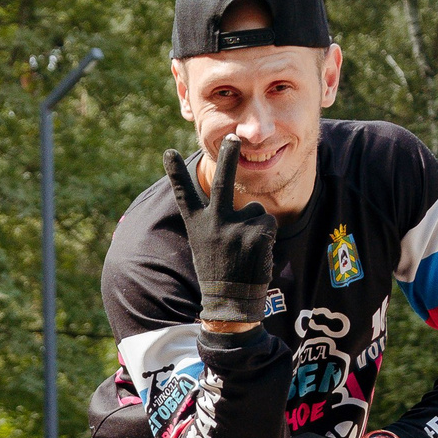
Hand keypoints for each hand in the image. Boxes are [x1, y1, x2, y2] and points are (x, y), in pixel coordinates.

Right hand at [166, 135, 273, 332]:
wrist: (230, 300)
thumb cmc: (219, 271)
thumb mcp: (207, 244)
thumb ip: (217, 221)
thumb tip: (249, 203)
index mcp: (198, 224)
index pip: (184, 195)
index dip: (175, 173)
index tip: (168, 152)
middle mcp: (214, 221)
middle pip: (224, 182)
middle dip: (228, 155)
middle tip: (233, 136)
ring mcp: (236, 226)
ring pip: (257, 212)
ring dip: (257, 228)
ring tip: (247, 251)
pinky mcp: (257, 233)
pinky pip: (269, 225)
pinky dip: (266, 239)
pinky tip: (256, 256)